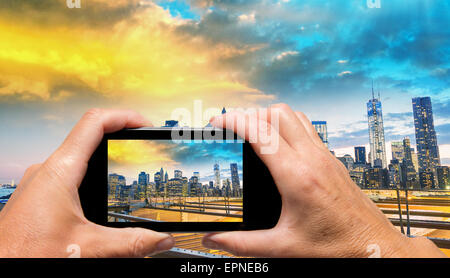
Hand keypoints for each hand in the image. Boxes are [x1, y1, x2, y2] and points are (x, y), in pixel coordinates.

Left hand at [0, 109, 174, 257]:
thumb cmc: (24, 255)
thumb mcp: (88, 248)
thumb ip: (131, 243)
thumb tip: (161, 239)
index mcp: (59, 172)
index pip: (95, 123)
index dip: (124, 117)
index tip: (145, 124)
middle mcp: (47, 171)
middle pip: (89, 137)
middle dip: (119, 138)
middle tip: (141, 145)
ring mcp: (40, 182)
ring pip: (78, 157)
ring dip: (105, 158)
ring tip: (126, 167)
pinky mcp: (38, 195)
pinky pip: (68, 174)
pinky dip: (91, 176)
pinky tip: (101, 196)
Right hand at [202, 103, 444, 257]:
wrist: (372, 246)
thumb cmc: (336, 246)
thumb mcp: (283, 247)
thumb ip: (242, 244)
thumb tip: (214, 240)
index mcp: (297, 177)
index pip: (261, 132)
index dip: (234, 120)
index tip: (218, 121)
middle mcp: (312, 159)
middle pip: (277, 113)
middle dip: (251, 115)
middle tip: (234, 130)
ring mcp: (325, 156)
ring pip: (295, 115)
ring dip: (271, 117)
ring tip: (255, 133)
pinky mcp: (332, 160)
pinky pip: (307, 129)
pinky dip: (288, 127)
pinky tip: (280, 146)